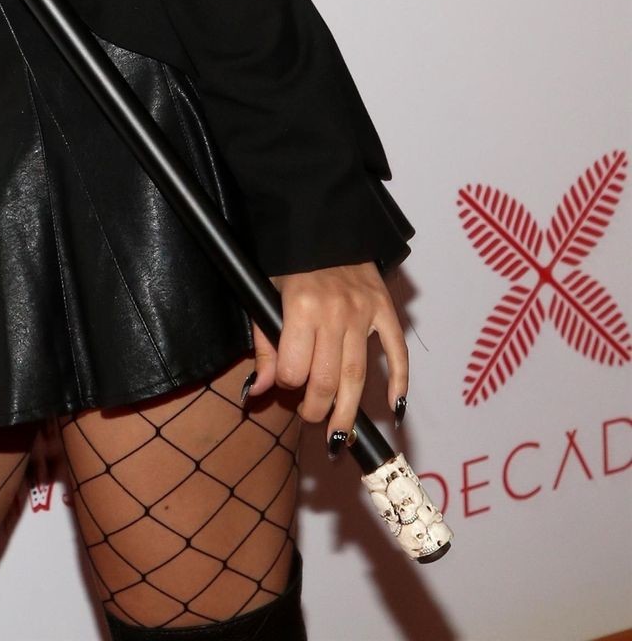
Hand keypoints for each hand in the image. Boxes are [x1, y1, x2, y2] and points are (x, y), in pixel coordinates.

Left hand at [248, 261, 407, 453]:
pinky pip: (397, 352)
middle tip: (311, 419)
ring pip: (357, 375)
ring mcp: (363, 312)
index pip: (293, 369)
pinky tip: (395, 409)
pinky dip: (399, 382)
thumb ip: (264, 343)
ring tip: (339, 434)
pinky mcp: (384, 309)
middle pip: (326, 380)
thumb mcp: (266, 293)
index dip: (287, 385)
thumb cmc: (290, 262)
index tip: (286, 386)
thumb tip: (258, 390)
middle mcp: (334, 313)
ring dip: (348, 411)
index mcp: (300, 307)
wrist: (323, 223)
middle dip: (317, 409)